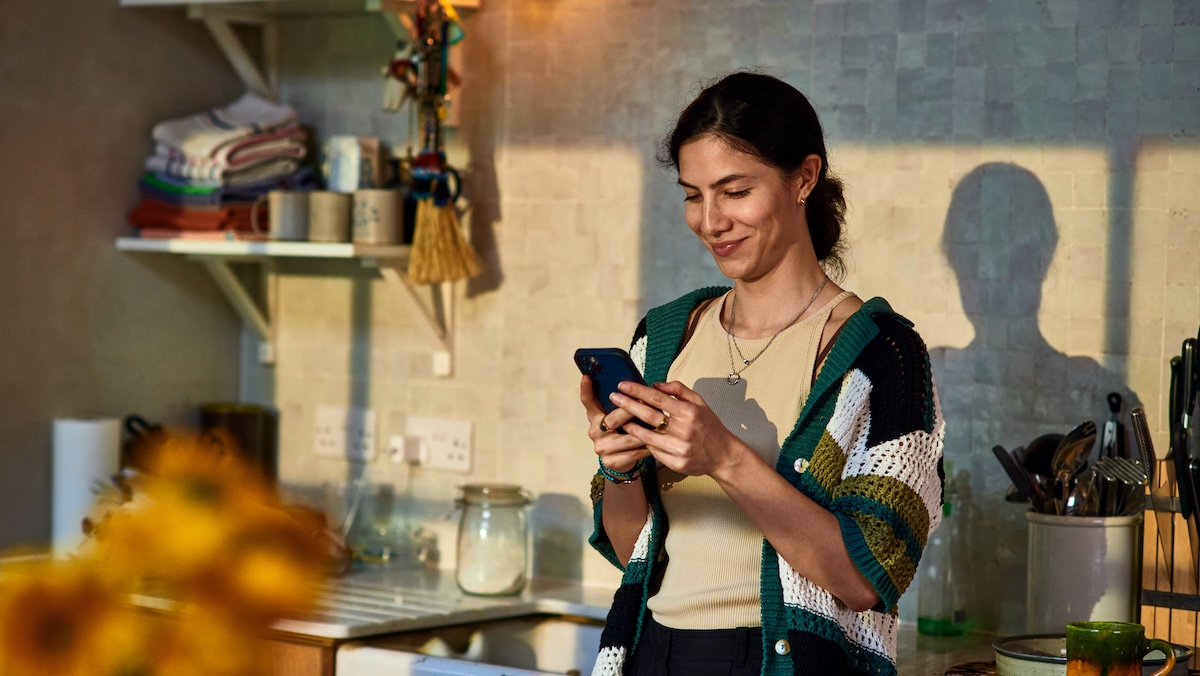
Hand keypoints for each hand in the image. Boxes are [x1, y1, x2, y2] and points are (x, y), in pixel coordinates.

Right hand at [579, 375, 649, 472]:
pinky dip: (647, 446)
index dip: (586, 390)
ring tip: (659, 424)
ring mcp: (602, 447)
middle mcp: (595, 431)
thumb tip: (637, 386)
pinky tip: (656, 442)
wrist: (621, 460)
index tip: (587, 377)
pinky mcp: (611, 461)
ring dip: (645, 431)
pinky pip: (634, 452)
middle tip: (646, 403)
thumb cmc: (624, 431)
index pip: (588, 402)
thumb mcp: (620, 416)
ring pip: (628, 438)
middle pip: (613, 419)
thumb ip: (623, 403)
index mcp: (595, 416)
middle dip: (631, 411)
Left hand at [608, 380, 747, 478]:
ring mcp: (681, 449)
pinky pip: (655, 452)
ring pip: (648, 437)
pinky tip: (637, 437)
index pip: (657, 398)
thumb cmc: (710, 426)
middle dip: (628, 405)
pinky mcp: (678, 464)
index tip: (622, 386)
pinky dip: (645, 444)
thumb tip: (654, 384)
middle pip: (649, 416)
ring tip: (620, 419)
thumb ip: (678, 390)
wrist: (724, 455)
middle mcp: (685, 430)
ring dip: (631, 427)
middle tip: (614, 398)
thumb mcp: (699, 402)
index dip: (637, 391)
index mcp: (690, 412)